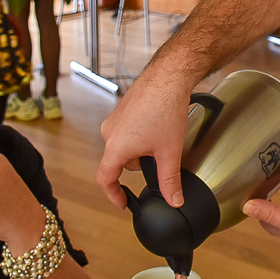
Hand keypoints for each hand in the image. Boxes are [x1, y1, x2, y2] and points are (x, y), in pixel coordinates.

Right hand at [97, 73, 194, 209]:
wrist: (168, 76)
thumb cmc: (165, 108)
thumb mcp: (169, 151)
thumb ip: (170, 180)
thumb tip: (174, 200)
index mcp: (116, 146)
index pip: (105, 179)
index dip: (114, 195)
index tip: (123, 202)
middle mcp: (110, 132)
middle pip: (121, 161)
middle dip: (141, 164)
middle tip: (161, 158)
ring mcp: (115, 119)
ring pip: (126, 146)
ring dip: (143, 149)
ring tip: (163, 138)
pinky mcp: (123, 109)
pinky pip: (129, 130)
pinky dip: (143, 135)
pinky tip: (160, 125)